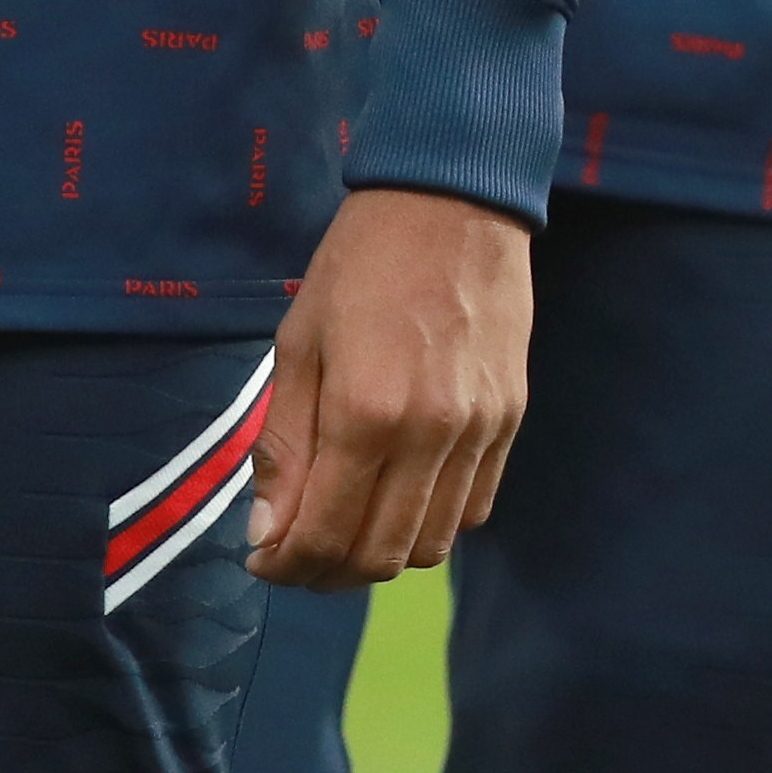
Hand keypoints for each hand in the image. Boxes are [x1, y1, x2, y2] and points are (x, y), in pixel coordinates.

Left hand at [248, 187, 530, 588]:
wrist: (453, 200)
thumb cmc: (359, 264)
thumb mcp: (298, 344)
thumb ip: (282, 445)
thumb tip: (266, 531)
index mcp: (365, 411)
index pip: (324, 536)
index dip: (285, 565)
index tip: (262, 558)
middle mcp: (429, 434)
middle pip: (379, 557)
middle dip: (326, 572)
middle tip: (296, 553)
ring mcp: (478, 430)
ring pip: (431, 546)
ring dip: (380, 555)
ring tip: (346, 528)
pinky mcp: (509, 419)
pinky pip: (472, 508)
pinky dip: (431, 523)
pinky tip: (398, 496)